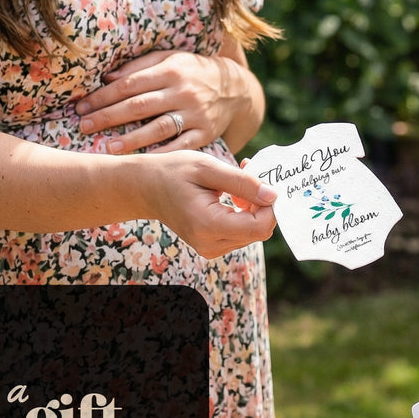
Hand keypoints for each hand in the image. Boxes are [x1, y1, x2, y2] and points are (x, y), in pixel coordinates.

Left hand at [75, 50, 252, 153]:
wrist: (235, 88)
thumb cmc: (193, 71)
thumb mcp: (170, 58)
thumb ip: (140, 67)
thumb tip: (107, 78)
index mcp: (171, 70)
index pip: (130, 84)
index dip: (104, 96)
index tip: (82, 107)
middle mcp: (183, 92)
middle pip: (139, 105)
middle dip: (109, 117)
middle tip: (84, 126)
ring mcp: (195, 114)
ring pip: (159, 127)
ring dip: (132, 139)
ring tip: (109, 148)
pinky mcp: (205, 133)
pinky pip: (182, 146)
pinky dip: (163, 154)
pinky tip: (144, 161)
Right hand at [140, 150, 276, 258]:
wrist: (145, 187)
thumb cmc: (173, 172)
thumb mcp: (208, 168)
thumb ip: (242, 183)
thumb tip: (273, 196)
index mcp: (208, 225)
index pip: (260, 227)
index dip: (270, 205)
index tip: (262, 180)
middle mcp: (210, 244)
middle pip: (259, 231)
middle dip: (262, 203)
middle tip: (249, 174)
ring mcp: (210, 248)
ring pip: (253, 232)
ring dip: (253, 207)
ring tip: (236, 183)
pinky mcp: (212, 246)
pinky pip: (242, 233)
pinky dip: (244, 214)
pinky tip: (232, 196)